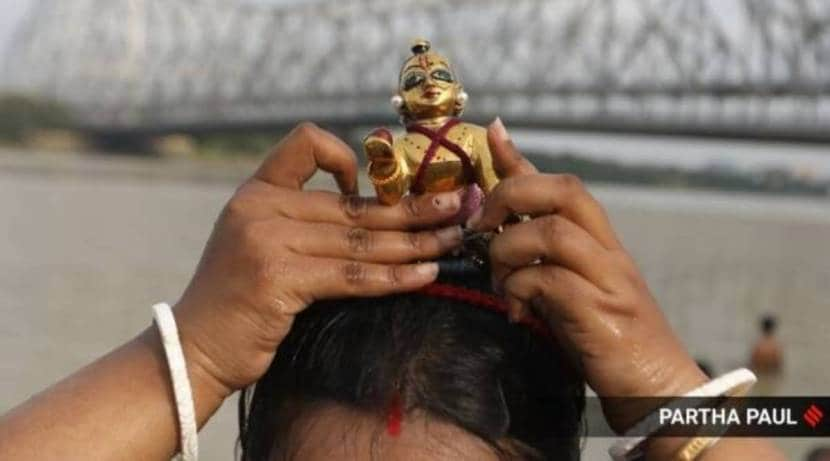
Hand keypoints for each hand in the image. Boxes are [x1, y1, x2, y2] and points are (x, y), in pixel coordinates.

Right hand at [174, 122, 463, 394]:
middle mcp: (260, 207)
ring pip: (361, 239)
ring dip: (416, 242)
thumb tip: (375, 216)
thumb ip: (302, 223)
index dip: (344, 155)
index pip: (304, 143)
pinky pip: (353, 276)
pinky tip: (426, 274)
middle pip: (353, 204)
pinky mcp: (279, 279)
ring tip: (453, 240)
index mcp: (256, 191)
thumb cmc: (237, 300)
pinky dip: (395, 277)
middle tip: (458, 208)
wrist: (195, 347)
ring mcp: (267, 241)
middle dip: (413, 208)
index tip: (368, 184)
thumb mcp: (261, 245)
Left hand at [473, 121, 706, 432]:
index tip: (494, 131)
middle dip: (511, 195)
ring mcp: (609, 280)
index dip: (522, 158)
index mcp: (602, 243)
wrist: (659, 391)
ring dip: (510, 251)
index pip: (563, 185)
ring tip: (501, 280)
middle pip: (563, 190)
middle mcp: (609, 252)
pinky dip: (519, 290)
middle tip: (484, 226)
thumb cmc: (608, 340)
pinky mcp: (602, 314)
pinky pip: (549, 281)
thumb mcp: (571, 291)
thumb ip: (543, 262)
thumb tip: (502, 239)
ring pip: (552, 231)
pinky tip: (515, 312)